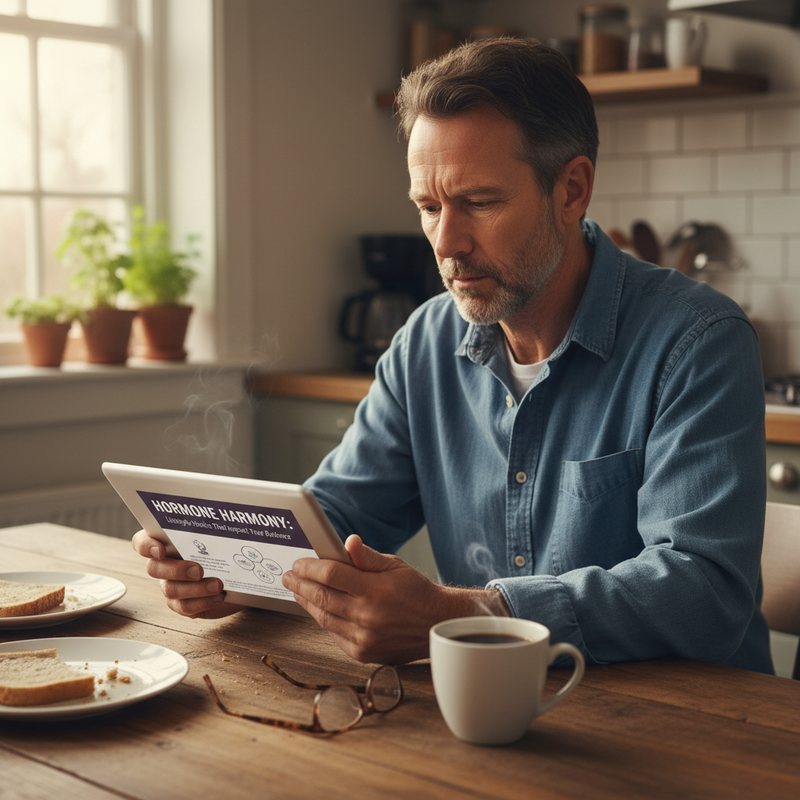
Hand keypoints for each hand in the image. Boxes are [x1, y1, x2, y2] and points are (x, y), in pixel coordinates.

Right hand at [131, 529, 244, 619]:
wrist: (236, 574)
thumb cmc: (222, 548)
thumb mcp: (218, 534)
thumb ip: (209, 526)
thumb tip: (218, 515)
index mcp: (166, 542)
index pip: (142, 542)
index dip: (146, 546)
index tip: (160, 550)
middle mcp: (163, 564)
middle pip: (154, 569)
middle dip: (176, 570)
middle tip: (199, 571)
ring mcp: (171, 585)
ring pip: (171, 590)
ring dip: (196, 588)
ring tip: (218, 585)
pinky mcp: (182, 603)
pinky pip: (185, 606)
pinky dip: (203, 602)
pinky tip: (218, 596)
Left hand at [282, 534, 509, 664]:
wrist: (435, 624)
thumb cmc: (416, 591)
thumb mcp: (395, 565)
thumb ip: (367, 556)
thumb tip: (348, 541)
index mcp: (376, 590)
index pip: (332, 574)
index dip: (311, 567)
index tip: (300, 563)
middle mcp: (368, 616)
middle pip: (322, 597)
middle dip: (300, 584)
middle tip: (289, 576)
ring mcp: (364, 637)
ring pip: (324, 618)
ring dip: (306, 602)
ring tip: (297, 591)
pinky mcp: (362, 652)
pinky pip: (334, 634)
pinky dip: (323, 619)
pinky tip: (317, 608)